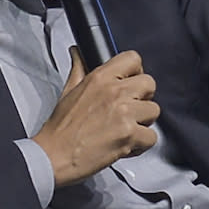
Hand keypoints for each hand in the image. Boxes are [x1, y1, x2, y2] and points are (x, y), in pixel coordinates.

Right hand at [33, 48, 159, 186]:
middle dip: (143, 98)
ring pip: (154, 111)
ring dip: (143, 123)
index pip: (133, 59)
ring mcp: (124, 113)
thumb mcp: (68, 90)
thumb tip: (78, 53)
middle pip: (149, 84)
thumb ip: (79, 69)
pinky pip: (152, 137)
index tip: (131, 83)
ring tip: (126, 130)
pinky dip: (142, 145)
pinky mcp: (129, 135)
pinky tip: (126, 145)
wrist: (54, 155)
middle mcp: (115, 92)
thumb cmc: (61, 128)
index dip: (136, 72)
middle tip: (130, 110)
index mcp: (100, 78)